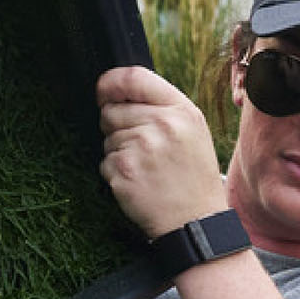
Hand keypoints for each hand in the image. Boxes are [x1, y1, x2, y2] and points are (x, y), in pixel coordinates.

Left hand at [96, 66, 228, 239]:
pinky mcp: (124, 172)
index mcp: (181, 110)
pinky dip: (116, 174)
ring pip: (106, 138)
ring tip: (146, 168)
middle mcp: (161, 125)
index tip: (103, 92)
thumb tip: (116, 89)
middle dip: (116, 126)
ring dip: (118, 152)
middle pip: (111, 110)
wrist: (196, 221)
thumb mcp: (192, 130)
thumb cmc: (192, 175)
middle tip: (142, 148)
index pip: (134, 77)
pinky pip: (105, 162)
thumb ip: (161, 106)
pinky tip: (139, 183)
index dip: (111, 82)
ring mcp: (141, 148)